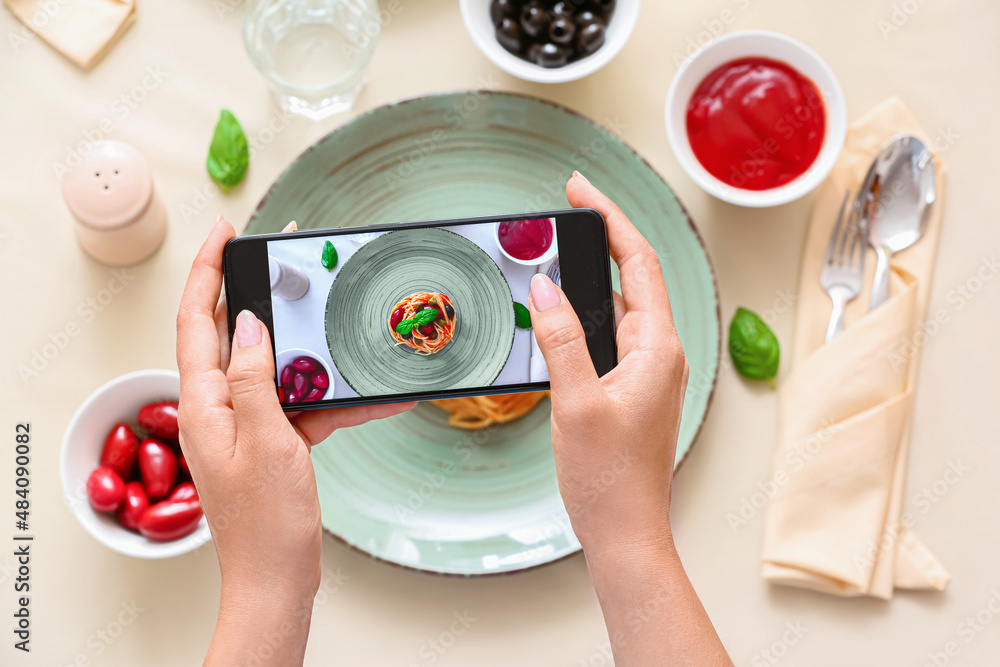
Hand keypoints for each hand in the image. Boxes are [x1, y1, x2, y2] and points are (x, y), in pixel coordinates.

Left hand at [175, 217, 413, 664]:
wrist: (277, 579)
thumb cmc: (265, 521)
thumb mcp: (265, 439)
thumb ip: (254, 377)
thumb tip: (251, 323)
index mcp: (203, 402)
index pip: (197, 319)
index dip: (208, 271)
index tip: (225, 233)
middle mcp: (219, 408)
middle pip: (234, 333)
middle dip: (260, 291)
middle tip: (286, 259)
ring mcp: (247, 425)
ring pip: (276, 367)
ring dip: (307, 346)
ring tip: (335, 319)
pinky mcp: (274, 442)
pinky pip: (304, 406)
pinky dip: (336, 399)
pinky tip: (375, 396)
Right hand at [530, 174, 687, 549]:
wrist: (626, 532)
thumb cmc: (610, 479)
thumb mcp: (576, 402)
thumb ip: (561, 340)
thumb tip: (545, 289)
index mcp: (658, 348)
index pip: (640, 262)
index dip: (610, 218)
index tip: (580, 190)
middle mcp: (660, 354)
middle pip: (634, 276)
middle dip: (601, 237)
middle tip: (563, 211)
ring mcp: (648, 371)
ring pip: (620, 306)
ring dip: (592, 277)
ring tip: (555, 254)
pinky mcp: (632, 388)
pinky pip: (611, 335)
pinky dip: (586, 314)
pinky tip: (559, 313)